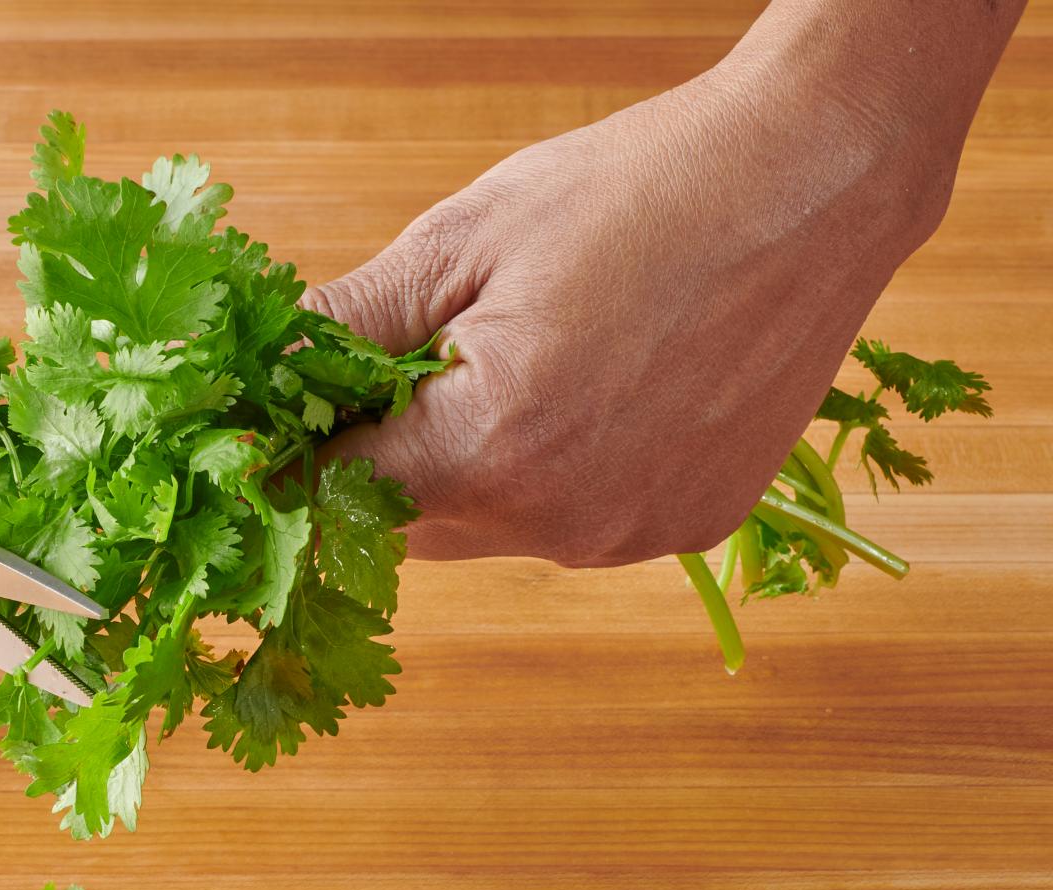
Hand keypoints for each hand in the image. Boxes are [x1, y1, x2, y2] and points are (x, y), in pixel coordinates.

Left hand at [309, 0, 1021, 566]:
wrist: (817, 175)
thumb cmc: (636, 188)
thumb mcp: (460, 242)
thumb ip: (345, 328)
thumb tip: (252, 378)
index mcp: (491, 449)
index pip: (333, 497)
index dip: (294, 457)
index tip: (278, 417)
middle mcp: (561, 520)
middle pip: (405, 529)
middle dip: (376, 465)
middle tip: (394, 373)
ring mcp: (630, 534)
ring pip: (489, 531)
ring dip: (464, 474)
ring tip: (503, 367)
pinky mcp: (688, 527)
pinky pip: (573, 523)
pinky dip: (550, 477)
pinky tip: (585, 392)